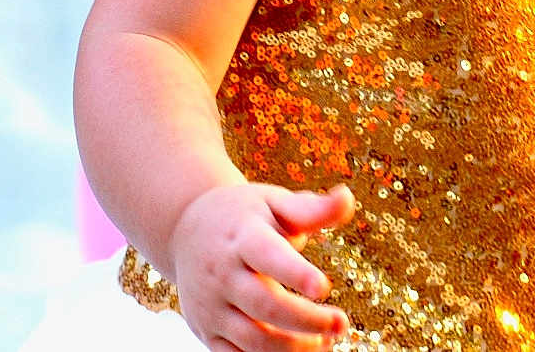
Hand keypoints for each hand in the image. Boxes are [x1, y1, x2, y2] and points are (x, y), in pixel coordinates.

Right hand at [169, 182, 355, 350]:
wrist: (186, 230)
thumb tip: (348, 197)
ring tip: (326, 342)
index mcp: (242, 236)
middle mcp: (223, 273)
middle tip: (340, 323)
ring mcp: (212, 306)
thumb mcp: (274, 202)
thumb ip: (311, 209)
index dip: (294, 273)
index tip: (324, 286)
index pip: (267, 256)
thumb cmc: (244, 215)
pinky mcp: (207, 332)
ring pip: (252, 340)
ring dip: (293, 348)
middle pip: (263, 305)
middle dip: (305, 320)